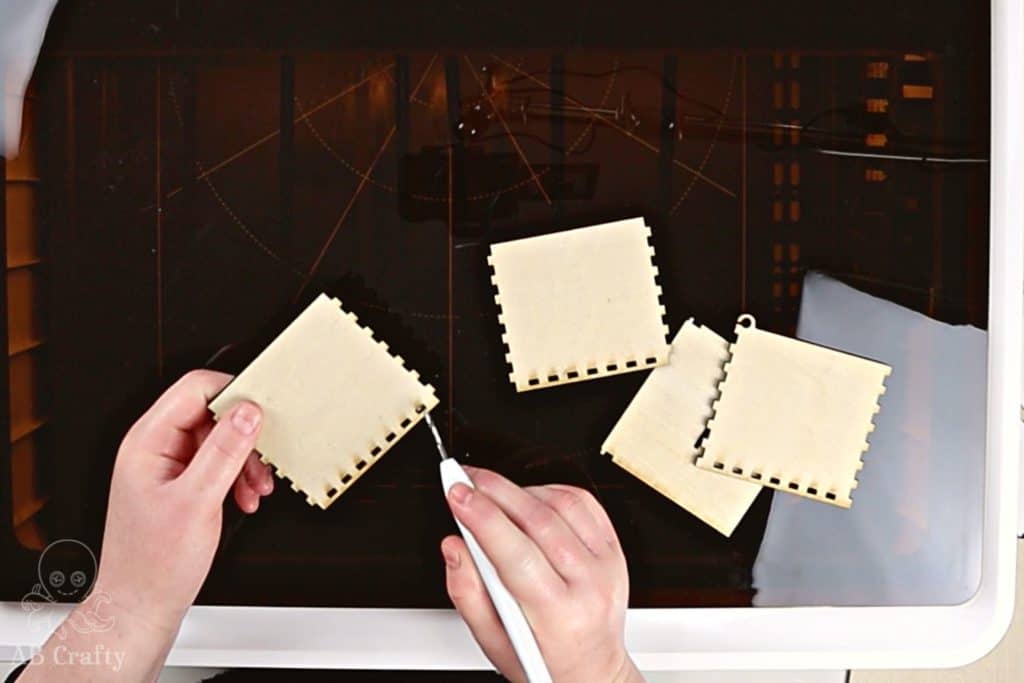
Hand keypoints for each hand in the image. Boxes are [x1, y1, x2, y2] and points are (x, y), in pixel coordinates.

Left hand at [21, 370, 273, 680]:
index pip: (194, 389)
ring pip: (219, 440)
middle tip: (261, 464)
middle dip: (243, 439)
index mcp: (147, 442)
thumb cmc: (153, 565)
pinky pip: (217, 464)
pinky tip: (245, 498)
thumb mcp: (197, 502)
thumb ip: (223, 452)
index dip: (232, 394)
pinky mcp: (180, 483)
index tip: (262, 413)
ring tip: (254, 489)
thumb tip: (247, 411)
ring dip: (244, 462)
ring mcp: (167, 466)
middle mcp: (155, 448)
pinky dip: (237, 478)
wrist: (141, 606)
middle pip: (211, 414)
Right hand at [440, 468, 642, 682]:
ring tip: (491, 493)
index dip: (482, 518)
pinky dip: (551, 491)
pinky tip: (529, 498)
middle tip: (464, 479)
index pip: (516, 555)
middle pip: (538, 521)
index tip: (457, 494)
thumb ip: (468, 594)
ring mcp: (608, 565)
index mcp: (558, 617)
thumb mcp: (493, 644)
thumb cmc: (543, 661)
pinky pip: (584, 503)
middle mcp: (590, 587)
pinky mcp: (615, 549)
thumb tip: (454, 548)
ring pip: (561, 505)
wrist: (593, 671)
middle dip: (494, 491)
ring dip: (519, 490)